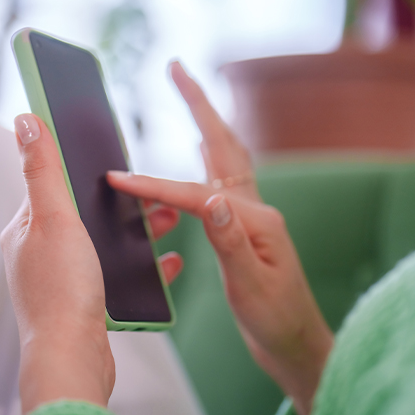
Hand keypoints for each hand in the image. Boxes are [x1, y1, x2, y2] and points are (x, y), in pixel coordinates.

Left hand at [1, 114, 181, 414]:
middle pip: (84, 213)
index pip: (51, 183)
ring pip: (105, 242)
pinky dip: (141, 264)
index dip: (81, 167)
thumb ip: (43, 169)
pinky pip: (116, 272)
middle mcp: (40, 252)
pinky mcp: (84, 301)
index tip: (112, 156)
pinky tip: (168, 261)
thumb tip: (26, 119)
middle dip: (122, 202)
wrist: (74, 360)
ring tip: (171, 219)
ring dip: (137, 230)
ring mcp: (62, 278)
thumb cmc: (62, 290)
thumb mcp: (55, 219)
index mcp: (26, 229)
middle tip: (157, 192)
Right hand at [107, 63, 333, 414]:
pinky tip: (200, 148)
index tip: (118, 179)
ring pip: (224, 157)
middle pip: (223, 146)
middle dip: (199, 105)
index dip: (155, 187)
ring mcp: (251, 216)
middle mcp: (255, 210)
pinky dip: (209, 155)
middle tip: (177, 69)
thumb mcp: (251, 286)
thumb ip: (231, 241)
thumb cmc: (275, 321)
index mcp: (255, 222)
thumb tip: (211, 199)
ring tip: (188, 94)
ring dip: (205, 122)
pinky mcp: (244, 226)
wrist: (297, 344)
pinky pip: (223, 179)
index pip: (196, 195)